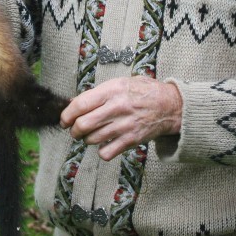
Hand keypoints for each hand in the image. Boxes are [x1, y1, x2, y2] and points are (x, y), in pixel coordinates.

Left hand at [60, 77, 181, 160]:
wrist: (170, 105)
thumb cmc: (144, 92)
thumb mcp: (121, 83)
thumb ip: (99, 93)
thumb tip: (74, 103)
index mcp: (112, 90)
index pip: (80, 104)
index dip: (67, 114)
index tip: (64, 120)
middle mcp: (117, 108)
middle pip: (82, 125)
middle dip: (73, 130)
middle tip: (75, 130)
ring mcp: (124, 125)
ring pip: (92, 139)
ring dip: (87, 140)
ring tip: (92, 135)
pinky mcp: (131, 140)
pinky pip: (106, 153)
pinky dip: (102, 151)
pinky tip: (106, 143)